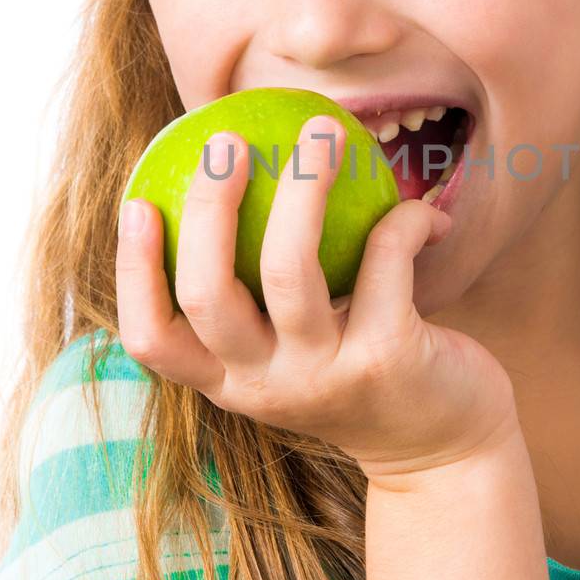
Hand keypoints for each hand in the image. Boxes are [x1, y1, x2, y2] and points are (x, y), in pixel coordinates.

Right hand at [115, 115, 517, 480]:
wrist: (446, 449)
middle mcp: (265, 385)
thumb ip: (262, 292)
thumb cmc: (361, 369)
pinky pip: (384, 260)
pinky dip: (404, 219)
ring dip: (304, 186)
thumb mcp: (297, 347)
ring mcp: (324, 375)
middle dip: (209, 207)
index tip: (138, 201)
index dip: (133, 273)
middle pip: (208, 294)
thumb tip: (235, 174)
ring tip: (322, 130)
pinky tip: (423, 210)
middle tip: (227, 141)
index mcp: (229, 381)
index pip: (153, 339)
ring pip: (288, 271)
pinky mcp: (387, 359)